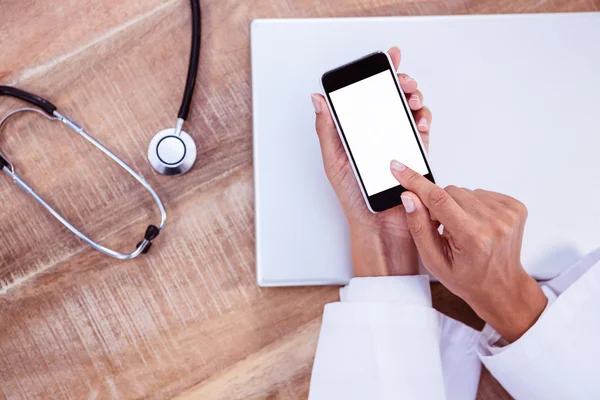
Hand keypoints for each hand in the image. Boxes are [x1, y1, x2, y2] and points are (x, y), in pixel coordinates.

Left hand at [311, 47, 431, 276]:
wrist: (377, 225)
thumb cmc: (353, 197)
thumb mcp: (334, 160)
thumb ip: (328, 130)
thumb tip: (318, 100)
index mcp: (358, 130)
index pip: (368, 95)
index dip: (378, 74)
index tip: (386, 59)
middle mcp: (379, 132)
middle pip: (394, 97)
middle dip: (401, 81)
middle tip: (402, 80)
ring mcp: (398, 141)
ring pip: (412, 109)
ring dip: (415, 97)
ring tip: (411, 99)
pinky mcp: (415, 153)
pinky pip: (423, 130)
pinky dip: (425, 120)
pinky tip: (419, 122)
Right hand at [390, 161, 546, 341]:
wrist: (501, 287)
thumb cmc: (467, 277)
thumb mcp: (433, 260)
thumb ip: (419, 226)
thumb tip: (409, 196)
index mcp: (472, 237)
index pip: (437, 199)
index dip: (415, 181)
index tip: (398, 168)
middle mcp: (494, 222)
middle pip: (450, 192)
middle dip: (439, 205)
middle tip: (442, 228)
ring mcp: (508, 214)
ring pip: (465, 191)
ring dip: (457, 206)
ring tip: (462, 229)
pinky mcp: (515, 207)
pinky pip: (481, 193)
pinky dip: (473, 205)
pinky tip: (475, 224)